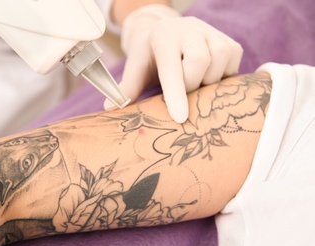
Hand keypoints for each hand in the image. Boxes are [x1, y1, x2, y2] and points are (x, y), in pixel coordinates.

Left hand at [105, 5, 242, 122]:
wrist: (168, 32)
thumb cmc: (150, 56)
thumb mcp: (137, 69)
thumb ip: (127, 87)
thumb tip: (110, 108)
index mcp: (162, 37)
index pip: (171, 67)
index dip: (176, 94)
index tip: (179, 117)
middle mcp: (188, 29)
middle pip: (199, 62)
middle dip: (191, 85)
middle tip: (182, 89)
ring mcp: (212, 33)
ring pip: (219, 63)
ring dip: (208, 82)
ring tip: (194, 82)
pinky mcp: (230, 42)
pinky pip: (233, 65)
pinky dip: (222, 78)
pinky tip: (208, 76)